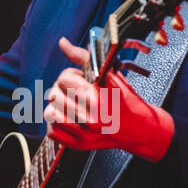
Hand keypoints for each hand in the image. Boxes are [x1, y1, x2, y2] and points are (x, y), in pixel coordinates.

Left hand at [44, 36, 174, 160]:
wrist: (138, 129)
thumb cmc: (125, 100)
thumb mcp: (109, 74)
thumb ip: (83, 58)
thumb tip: (63, 43)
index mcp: (97, 98)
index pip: (64, 78)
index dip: (71, 76)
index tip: (80, 80)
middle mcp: (89, 118)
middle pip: (54, 94)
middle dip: (63, 89)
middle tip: (76, 92)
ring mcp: (82, 134)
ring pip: (49, 113)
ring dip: (57, 106)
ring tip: (70, 104)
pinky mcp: (78, 145)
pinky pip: (52, 131)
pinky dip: (57, 124)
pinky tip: (70, 118)